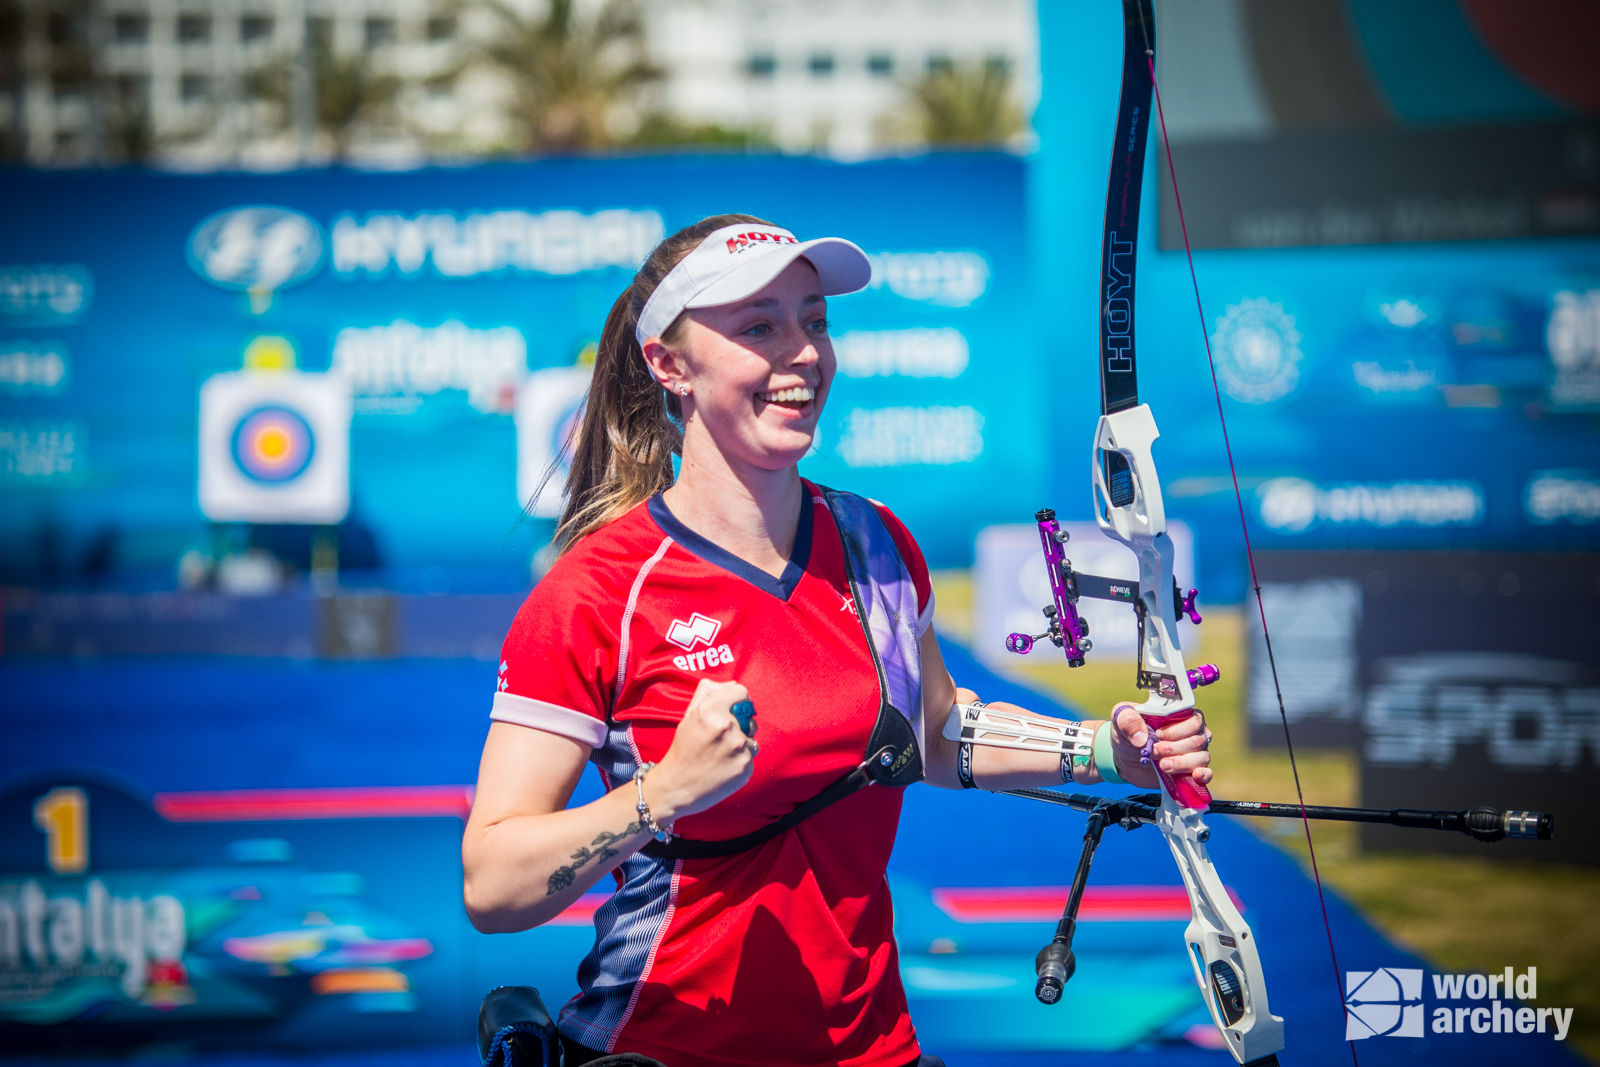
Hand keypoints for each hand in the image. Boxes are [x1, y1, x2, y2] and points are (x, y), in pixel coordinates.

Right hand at [647, 680, 758, 822]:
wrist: (676, 787)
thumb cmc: (682, 749)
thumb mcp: (689, 716)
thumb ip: (708, 693)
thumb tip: (732, 684)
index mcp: (711, 710)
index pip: (741, 692)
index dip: (737, 700)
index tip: (732, 710)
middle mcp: (727, 727)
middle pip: (748, 718)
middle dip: (739, 725)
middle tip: (719, 739)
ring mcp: (738, 748)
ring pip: (751, 739)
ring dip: (740, 745)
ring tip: (720, 755)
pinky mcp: (746, 767)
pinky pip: (750, 756)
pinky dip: (740, 761)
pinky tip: (723, 767)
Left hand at [1108, 702, 1212, 788]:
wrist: (1122, 758)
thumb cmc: (1127, 733)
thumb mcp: (1121, 720)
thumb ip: (1127, 720)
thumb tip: (1141, 737)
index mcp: (1180, 716)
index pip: (1194, 720)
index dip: (1177, 730)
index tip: (1158, 735)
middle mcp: (1191, 733)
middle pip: (1198, 740)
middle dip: (1174, 748)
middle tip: (1155, 751)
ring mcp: (1192, 753)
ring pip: (1202, 757)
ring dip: (1182, 763)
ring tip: (1162, 765)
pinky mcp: (1189, 771)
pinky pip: (1207, 773)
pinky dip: (1204, 775)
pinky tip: (1195, 775)